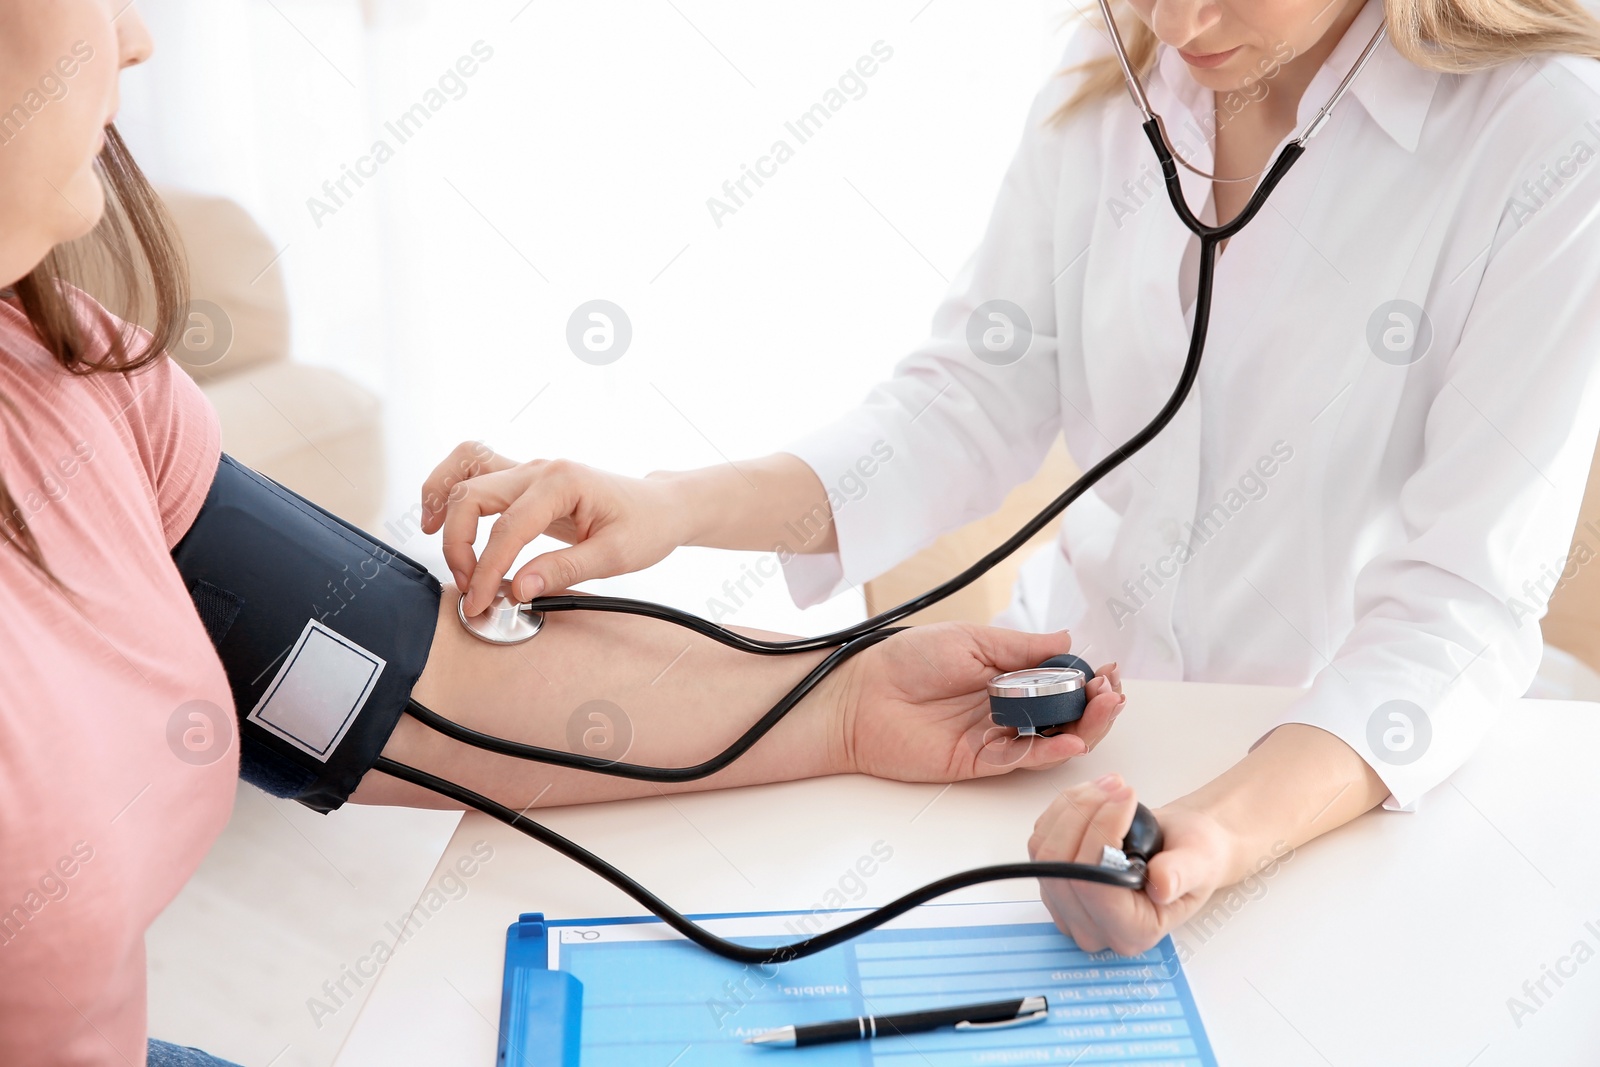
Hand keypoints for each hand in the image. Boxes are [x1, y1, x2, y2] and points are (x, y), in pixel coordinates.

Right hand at [419, 441, 693, 615]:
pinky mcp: (526, 480)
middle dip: (460, 543)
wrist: (662, 507)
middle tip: (470, 587)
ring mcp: (530, 470)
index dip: (488, 569)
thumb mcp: (615, 556)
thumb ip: (565, 571)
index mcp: (563, 482)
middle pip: (473, 494)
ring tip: (434, 542)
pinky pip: (475, 471)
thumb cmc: (646, 527)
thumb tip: (519, 590)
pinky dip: (451, 489)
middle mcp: (540, 468)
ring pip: (466, 471)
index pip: (508, 528)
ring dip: (444, 506)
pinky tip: (440, 518)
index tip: (481, 602)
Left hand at [835, 623, 1124, 781]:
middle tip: (1111, 694)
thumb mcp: (970, 639)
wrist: (858, 694)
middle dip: (1094, 706)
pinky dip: (1048, 754)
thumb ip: (1019, 647)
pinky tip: (1068, 741)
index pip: (1059, 683)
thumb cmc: (903, 660)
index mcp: (1004, 676)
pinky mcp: (977, 762)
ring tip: (1102, 709)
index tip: (1106, 672)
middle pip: (1063, 717)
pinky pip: (1020, 761)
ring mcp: (993, 737)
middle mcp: (1003, 709)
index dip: (1086, 680)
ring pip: (1050, 741)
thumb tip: (1065, 641)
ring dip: (1082, 728)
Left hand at [1028, 776, 1239, 955]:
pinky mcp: (1051, 882)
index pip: (1096, 889)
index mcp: (1132, 933)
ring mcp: (1066, 907)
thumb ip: (1182, 874)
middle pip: (1063, 868)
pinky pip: (1040, 840)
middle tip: (1118, 784)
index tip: (1126, 797)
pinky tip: (1091, 797)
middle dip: (1087, 814)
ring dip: (1073, 807)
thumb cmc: (1192, 856)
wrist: (1178, 847)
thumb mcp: (1200, 861)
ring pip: (1046, 851)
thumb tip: (1161, 886)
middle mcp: (1093, 928)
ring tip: (1109, 786)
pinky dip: (1062, 810)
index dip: (1103, 834)